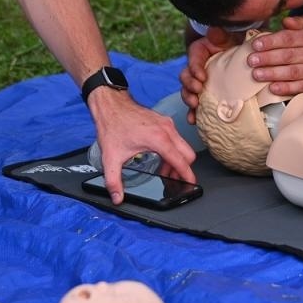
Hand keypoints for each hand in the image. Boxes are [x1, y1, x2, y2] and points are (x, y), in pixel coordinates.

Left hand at [88, 88, 196, 204]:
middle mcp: (167, 130)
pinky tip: (160, 156)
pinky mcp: (164, 121)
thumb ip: (113, 181)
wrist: (111, 104)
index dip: (187, 176)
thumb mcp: (111, 157)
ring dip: (177, 160)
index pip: (181, 161)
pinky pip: (176, 138)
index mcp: (158, 139)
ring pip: (183, 146)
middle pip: (188, 154)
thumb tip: (117, 197)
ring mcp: (167, 124)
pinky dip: (173, 150)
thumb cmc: (112, 125)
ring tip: (163, 170)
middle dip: (183, 169)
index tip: (191, 184)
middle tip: (172, 180)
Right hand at [178, 25, 241, 121]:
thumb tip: (214, 32)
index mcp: (198, 53)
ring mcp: (198, 83)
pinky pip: (196, 105)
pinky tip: (193, 121)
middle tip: (198, 92)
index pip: (192, 61)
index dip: (195, 69)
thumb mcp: (226, 36)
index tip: (202, 77)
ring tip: (194, 107)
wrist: (237, 51)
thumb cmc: (231, 43)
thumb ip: (219, 35)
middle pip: (185, 78)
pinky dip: (193, 113)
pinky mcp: (204, 94)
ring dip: (189, 100)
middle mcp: (195, 69)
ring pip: (187, 92)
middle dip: (189, 86)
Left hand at [246, 14, 302, 95]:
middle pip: (288, 56)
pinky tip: (272, 88)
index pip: (289, 39)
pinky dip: (285, 88)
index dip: (271, 42)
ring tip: (257, 74)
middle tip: (251, 60)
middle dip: (267, 59)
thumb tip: (284, 22)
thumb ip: (298, 22)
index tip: (256, 45)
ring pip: (291, 73)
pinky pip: (300, 87)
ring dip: (272, 74)